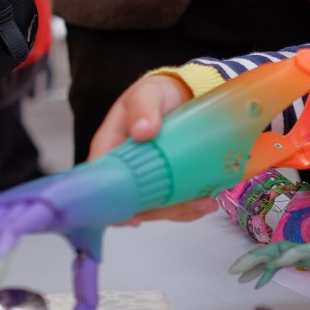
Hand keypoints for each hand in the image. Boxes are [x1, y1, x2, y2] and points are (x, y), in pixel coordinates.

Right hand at [92, 74, 219, 226]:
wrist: (179, 93)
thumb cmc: (155, 95)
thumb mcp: (146, 94)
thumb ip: (143, 108)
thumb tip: (142, 131)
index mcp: (109, 148)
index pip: (102, 181)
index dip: (114, 203)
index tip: (134, 216)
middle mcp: (124, 169)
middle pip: (131, 201)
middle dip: (158, 210)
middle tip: (187, 205)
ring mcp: (145, 177)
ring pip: (154, 206)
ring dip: (178, 210)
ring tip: (205, 203)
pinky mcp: (165, 181)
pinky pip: (173, 202)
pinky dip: (189, 206)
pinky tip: (206, 202)